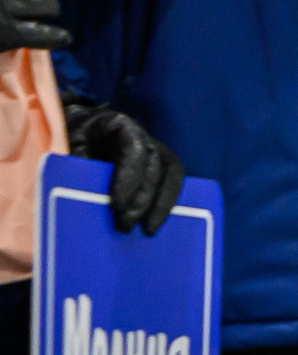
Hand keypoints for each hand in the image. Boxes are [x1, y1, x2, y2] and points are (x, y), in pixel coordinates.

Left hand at [62, 102, 184, 233]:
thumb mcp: (69, 147)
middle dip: (143, 198)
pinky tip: (157, 221)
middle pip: (155, 165)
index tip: (116, 205)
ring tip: (149, 229)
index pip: (134, 150)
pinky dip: (168, 201)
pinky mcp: (159, 166)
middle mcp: (143, 136)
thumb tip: (81, 191)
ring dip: (163, 202)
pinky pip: (172, 180)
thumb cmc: (72, 141)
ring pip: (171, 173)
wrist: (80, 133)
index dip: (129, 177)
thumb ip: (77, 164)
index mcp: (119, 125)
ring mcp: (155, 150)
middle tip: (126, 225)